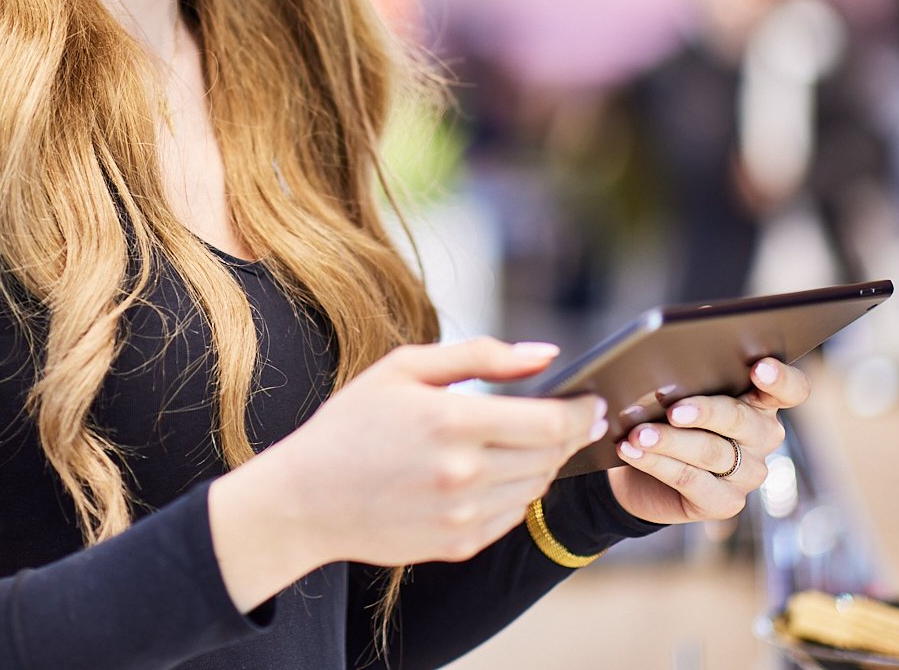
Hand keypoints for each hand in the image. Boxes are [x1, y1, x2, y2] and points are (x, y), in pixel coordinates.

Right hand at [210, 338, 606, 609]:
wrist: (306, 499)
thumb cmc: (351, 423)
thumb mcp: (404, 368)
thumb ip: (481, 355)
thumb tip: (548, 354)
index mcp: (451, 421)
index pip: (551, 422)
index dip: (582, 411)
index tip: (592, 400)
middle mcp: (463, 474)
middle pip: (552, 455)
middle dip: (570, 433)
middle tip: (572, 415)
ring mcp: (463, 516)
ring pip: (537, 486)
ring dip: (545, 461)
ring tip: (526, 439)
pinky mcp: (459, 545)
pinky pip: (514, 515)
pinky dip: (518, 491)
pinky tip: (495, 471)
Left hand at [605, 356, 809, 523]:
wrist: (640, 471)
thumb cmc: (663, 419)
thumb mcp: (676, 394)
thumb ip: (684, 383)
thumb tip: (661, 376)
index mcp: (760, 402)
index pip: (790, 390)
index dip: (780, 379)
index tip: (759, 368)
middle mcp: (762, 437)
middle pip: (742, 419)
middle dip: (705, 411)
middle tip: (673, 410)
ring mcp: (748, 473)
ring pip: (711, 451)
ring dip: (669, 440)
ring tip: (637, 433)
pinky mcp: (726, 502)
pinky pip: (691, 480)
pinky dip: (657, 463)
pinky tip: (632, 452)